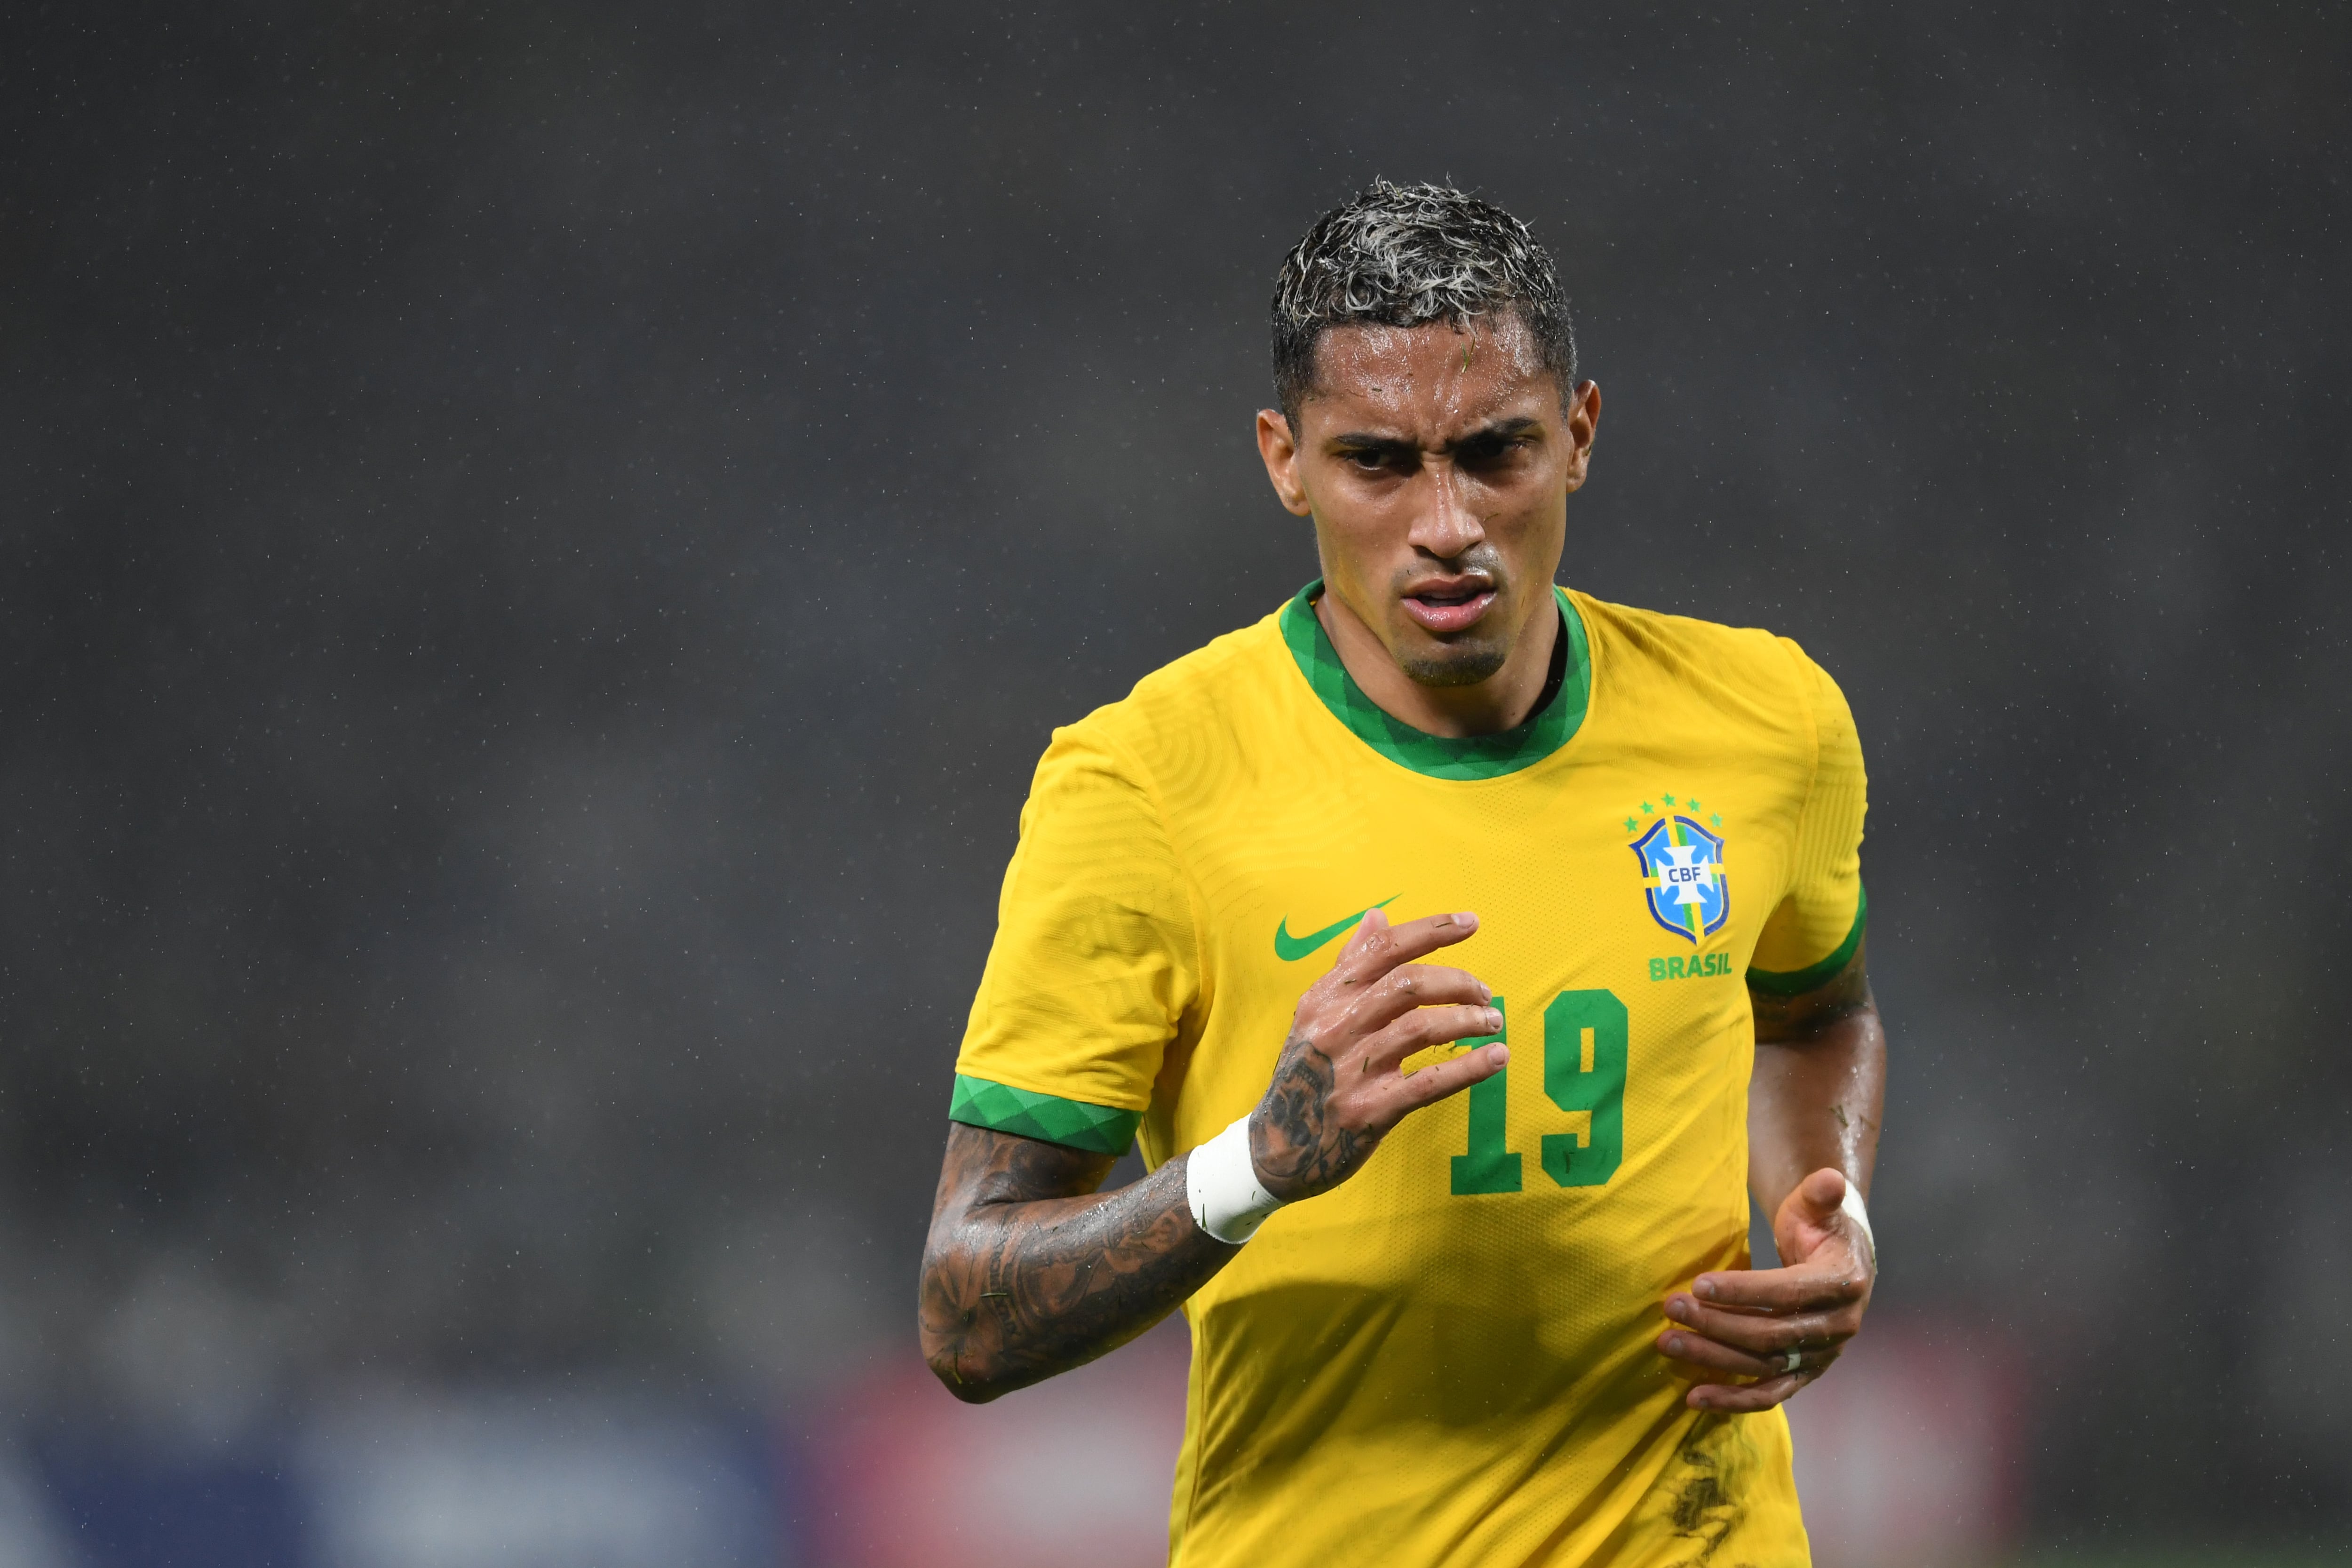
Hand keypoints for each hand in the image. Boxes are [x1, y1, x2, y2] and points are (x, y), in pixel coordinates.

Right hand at [1248, 908, 1507, 1201]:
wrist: (1276, 1148)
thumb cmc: (1305, 1072)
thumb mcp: (1315, 1015)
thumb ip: (1349, 965)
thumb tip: (1377, 916)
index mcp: (1325, 997)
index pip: (1382, 948)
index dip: (1431, 930)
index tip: (1471, 922)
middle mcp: (1336, 1027)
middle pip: (1408, 984)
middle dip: (1457, 982)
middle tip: (1484, 994)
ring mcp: (1352, 1070)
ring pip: (1422, 1028)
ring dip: (1467, 1021)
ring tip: (1492, 1023)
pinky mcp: (1370, 1111)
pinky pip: (1429, 1082)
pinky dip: (1469, 1067)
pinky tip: (1497, 1058)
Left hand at [1655, 1167, 1874, 1411]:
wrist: (1843, 1261)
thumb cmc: (1822, 1227)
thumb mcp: (1820, 1206)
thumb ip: (1822, 1194)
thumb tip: (1831, 1179)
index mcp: (1843, 1284)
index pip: (1788, 1293)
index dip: (1744, 1291)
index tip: (1699, 1284)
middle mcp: (1837, 1327)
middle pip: (1770, 1334)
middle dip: (1716, 1324)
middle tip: (1671, 1308)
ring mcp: (1821, 1355)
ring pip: (1764, 1366)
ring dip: (1714, 1359)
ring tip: (1668, 1343)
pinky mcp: (1805, 1373)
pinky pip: (1770, 1393)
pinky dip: (1734, 1401)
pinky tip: (1694, 1398)